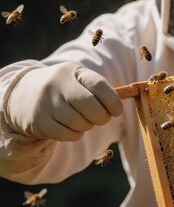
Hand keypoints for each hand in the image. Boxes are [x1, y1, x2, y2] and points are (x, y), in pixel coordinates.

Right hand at [6, 62, 122, 140]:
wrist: (22, 93)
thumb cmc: (63, 89)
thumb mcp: (78, 80)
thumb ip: (99, 90)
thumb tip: (119, 106)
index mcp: (73, 72)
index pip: (99, 85)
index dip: (113, 101)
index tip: (117, 111)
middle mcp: (58, 84)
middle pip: (90, 106)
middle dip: (102, 117)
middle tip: (102, 119)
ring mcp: (45, 102)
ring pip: (79, 122)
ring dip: (88, 126)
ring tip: (84, 121)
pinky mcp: (38, 121)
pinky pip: (67, 134)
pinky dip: (76, 135)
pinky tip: (73, 128)